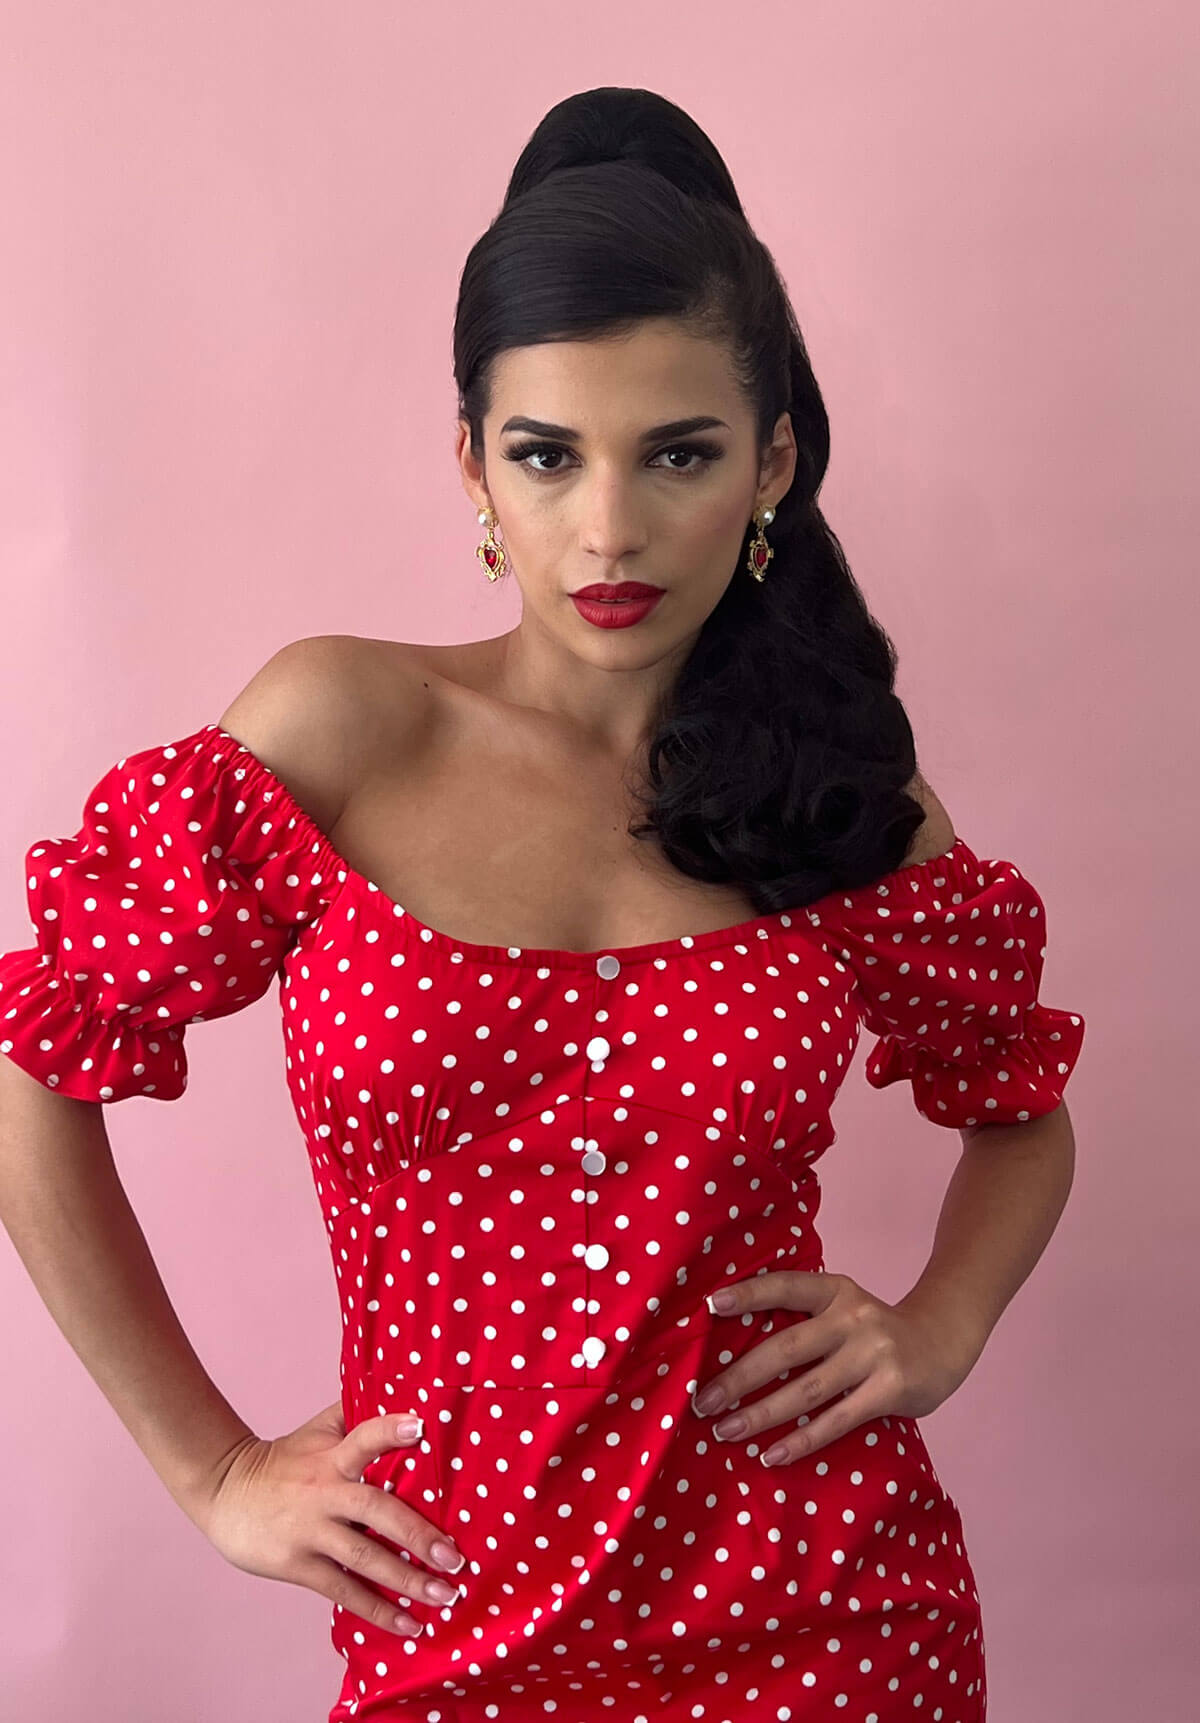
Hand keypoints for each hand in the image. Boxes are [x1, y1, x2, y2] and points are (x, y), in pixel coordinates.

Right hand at [192, 1399, 465, 1637]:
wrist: (224, 1490)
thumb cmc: (285, 1459)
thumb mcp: (317, 1431)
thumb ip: (356, 1416)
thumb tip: (409, 1398)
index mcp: (332, 1456)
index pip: (363, 1436)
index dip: (390, 1430)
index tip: (420, 1427)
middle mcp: (325, 1492)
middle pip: (376, 1510)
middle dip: (418, 1535)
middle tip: (456, 1558)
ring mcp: (311, 1531)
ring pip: (364, 1558)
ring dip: (407, 1580)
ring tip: (445, 1597)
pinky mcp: (298, 1564)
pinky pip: (343, 1590)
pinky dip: (377, 1609)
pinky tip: (408, 1624)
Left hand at [691, 1271, 981, 1466]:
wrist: (943, 1340)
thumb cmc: (873, 1330)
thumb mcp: (844, 1308)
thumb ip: (805, 1320)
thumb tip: (734, 1349)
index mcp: (835, 1290)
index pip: (786, 1287)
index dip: (750, 1293)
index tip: (711, 1305)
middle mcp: (853, 1317)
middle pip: (786, 1348)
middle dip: (739, 1377)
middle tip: (703, 1401)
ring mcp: (874, 1353)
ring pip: (807, 1390)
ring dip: (761, 1414)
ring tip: (725, 1432)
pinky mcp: (890, 1389)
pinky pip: (837, 1420)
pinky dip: (801, 1440)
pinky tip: (771, 1454)